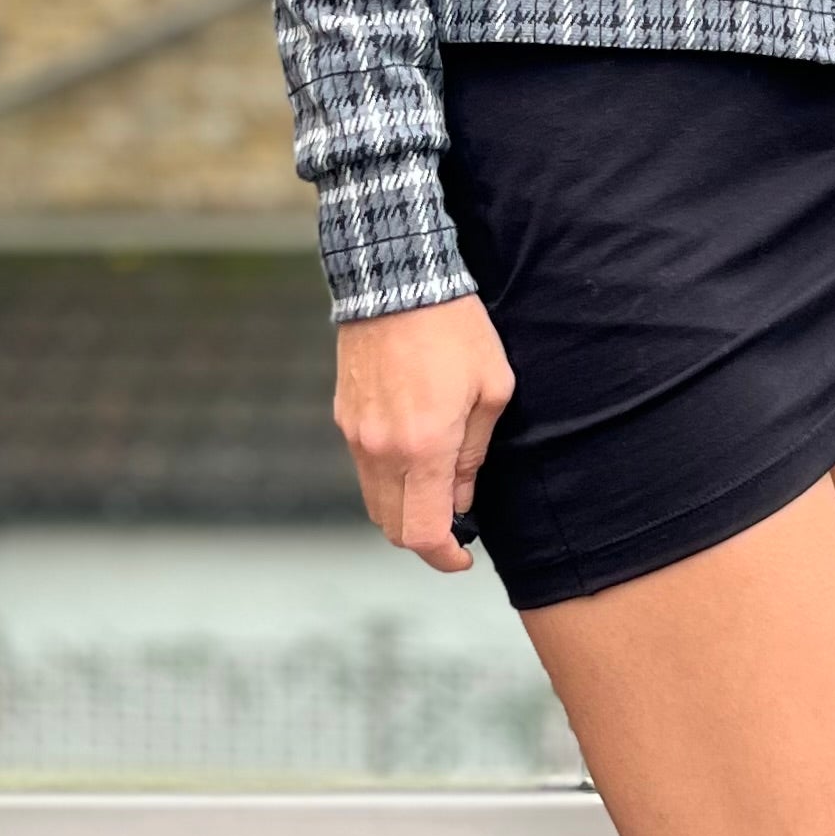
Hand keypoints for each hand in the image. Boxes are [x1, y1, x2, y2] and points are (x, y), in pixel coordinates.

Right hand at [334, 292, 517, 569]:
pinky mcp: (344, 416)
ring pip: (374, 500)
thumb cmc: (454, 328)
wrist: (397, 278)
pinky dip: (388, 478)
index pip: (423, 532)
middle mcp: (381, 450)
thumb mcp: (491, 389)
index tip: (463, 557)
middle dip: (425, 537)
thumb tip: (462, 497)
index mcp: (423, 448)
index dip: (444, 557)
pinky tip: (414, 453)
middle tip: (456, 523)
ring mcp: (355, 435)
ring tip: (438, 485)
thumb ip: (474, 453)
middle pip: (392, 526)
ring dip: (404, 507)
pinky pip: (363, 467)